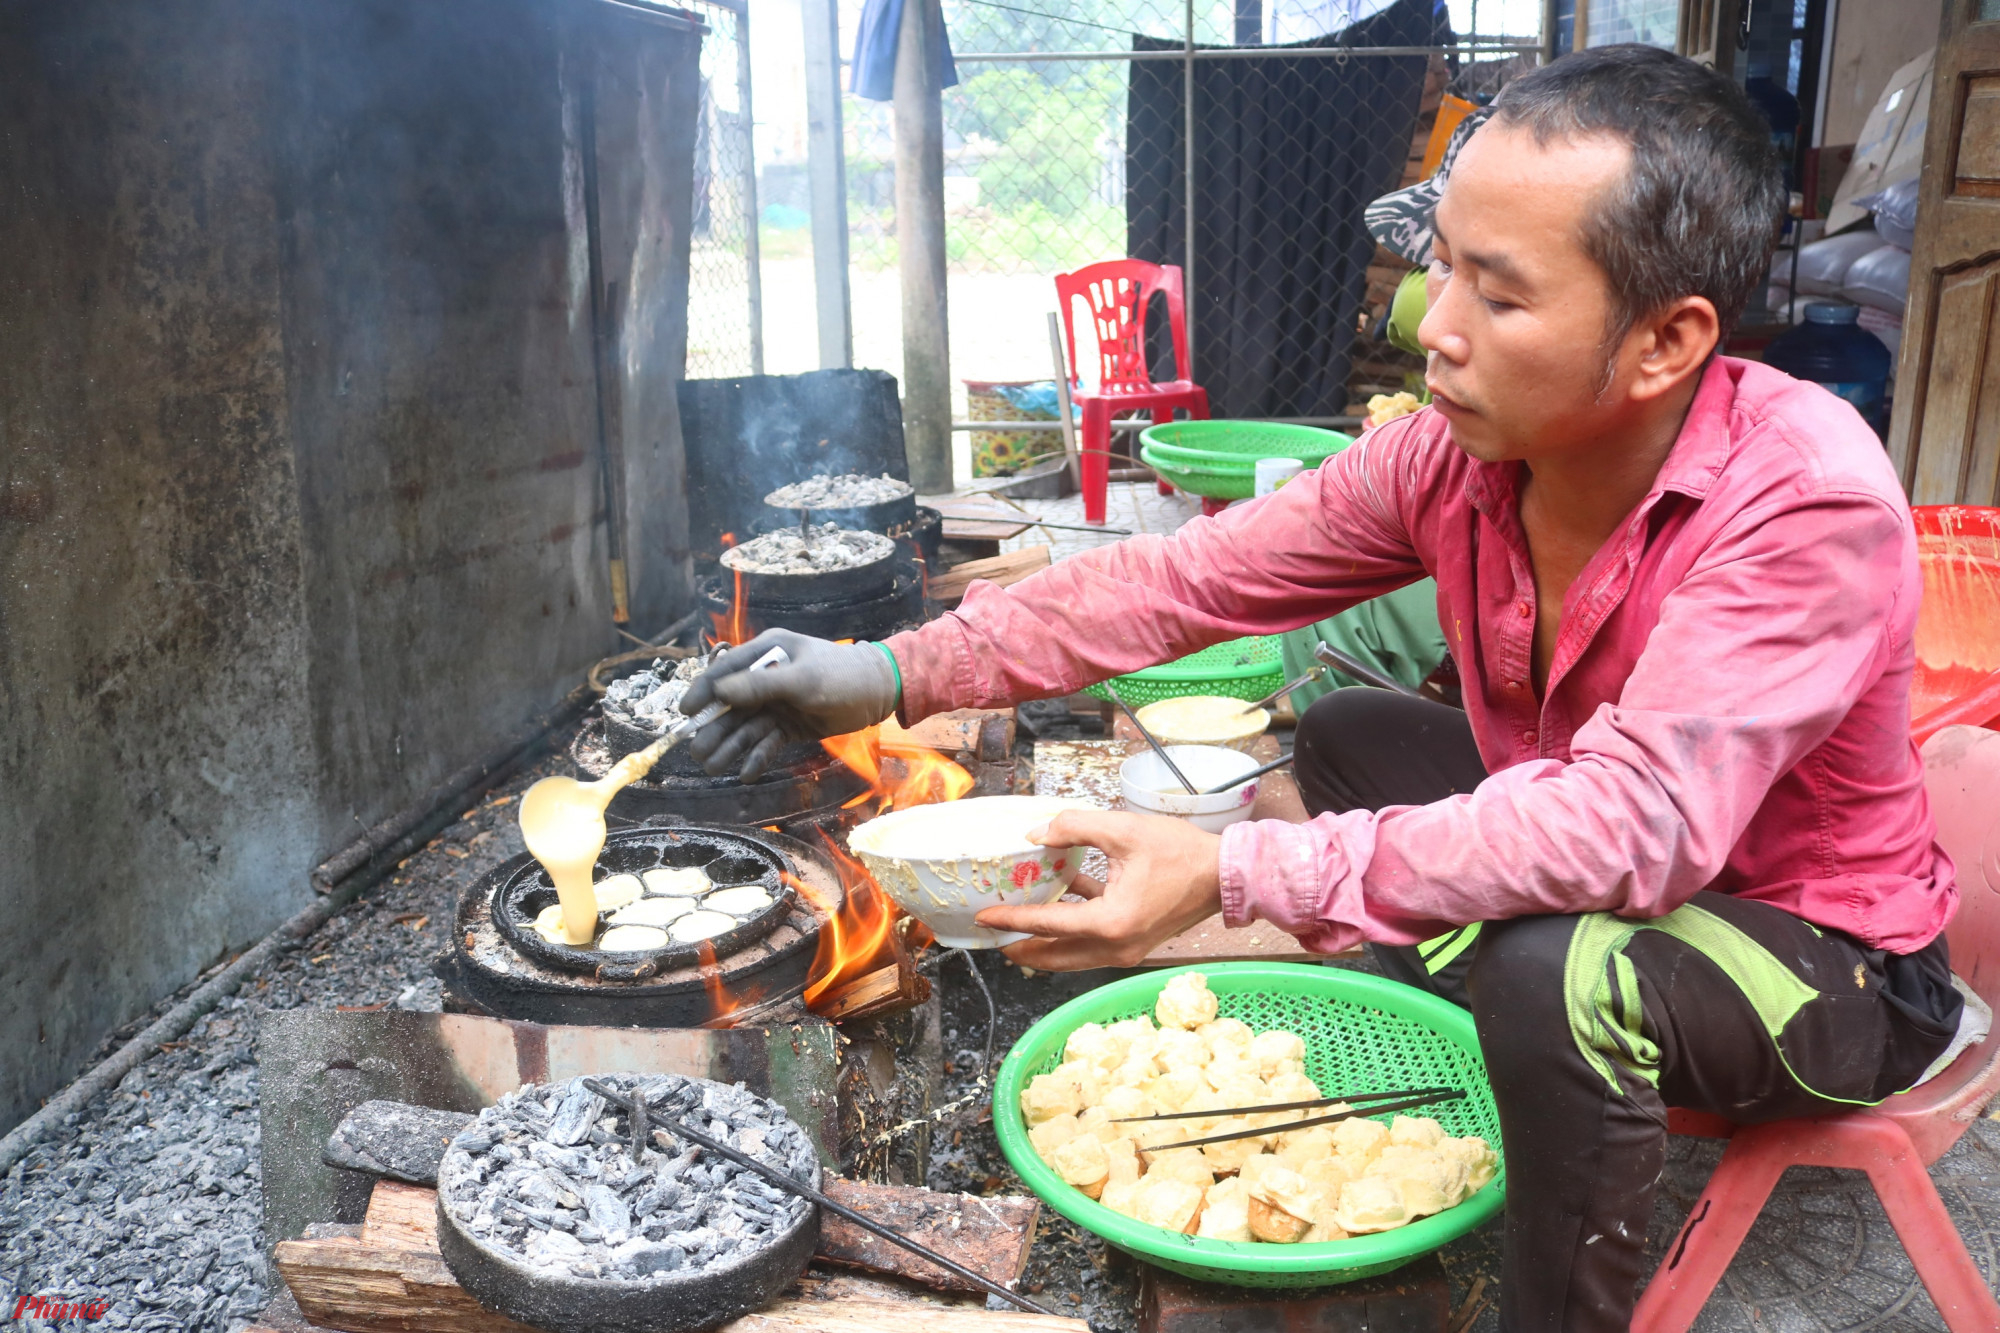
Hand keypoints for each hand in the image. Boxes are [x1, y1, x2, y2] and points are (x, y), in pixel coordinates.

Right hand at [683, 629, 898, 779]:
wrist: (879, 693)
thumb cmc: (841, 676)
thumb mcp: (801, 680)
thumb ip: (760, 685)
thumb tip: (719, 690)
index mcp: (766, 653)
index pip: (725, 671)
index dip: (703, 691)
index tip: (685, 712)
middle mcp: (767, 677)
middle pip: (731, 705)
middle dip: (713, 728)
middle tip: (697, 752)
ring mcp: (778, 703)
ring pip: (746, 727)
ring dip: (730, 747)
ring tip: (712, 768)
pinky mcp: (790, 725)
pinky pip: (767, 742)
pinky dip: (757, 757)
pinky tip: (746, 774)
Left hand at [975, 809, 1223, 969]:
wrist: (1226, 875)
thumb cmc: (1181, 853)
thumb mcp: (1123, 830)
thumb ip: (1075, 828)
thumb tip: (1036, 833)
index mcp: (1111, 922)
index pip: (1048, 925)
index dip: (1012, 920)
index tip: (984, 919)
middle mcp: (1116, 946)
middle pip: (1055, 956)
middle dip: (1021, 948)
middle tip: (993, 937)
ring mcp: (1127, 950)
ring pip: (1073, 956)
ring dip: (1045, 944)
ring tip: (1017, 928)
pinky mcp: (1135, 944)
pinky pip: (1093, 944)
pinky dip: (1072, 930)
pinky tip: (1062, 897)